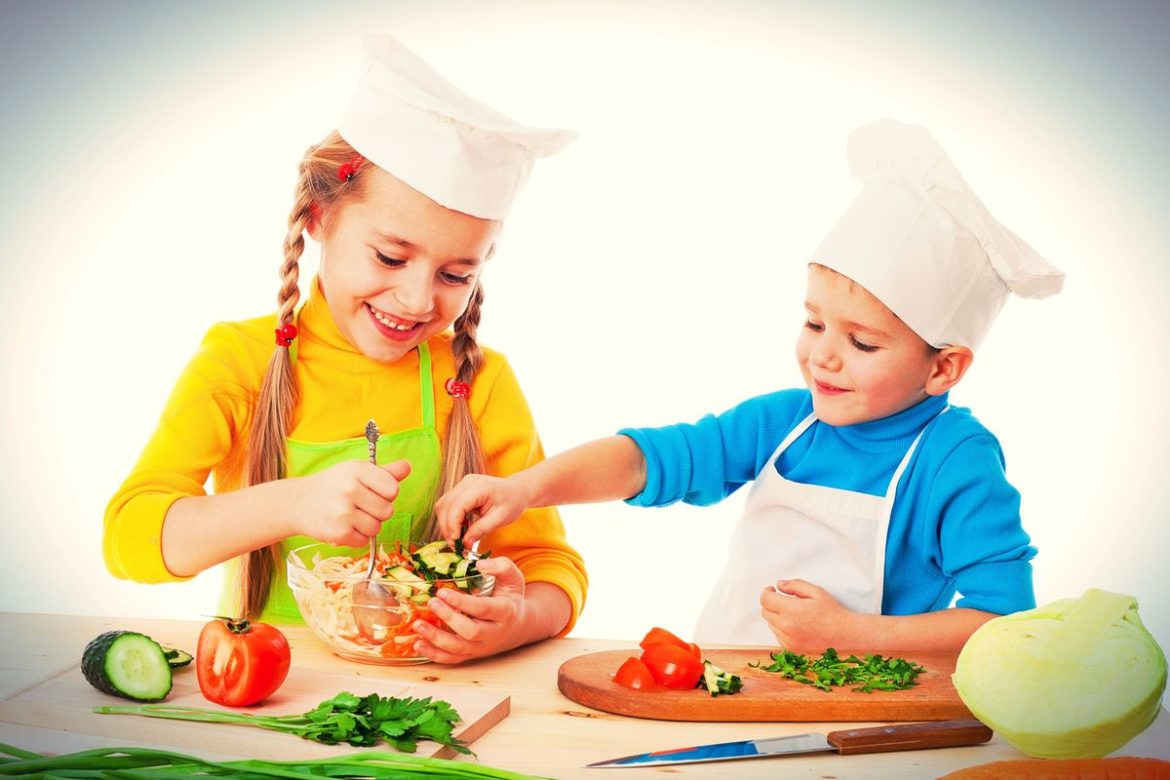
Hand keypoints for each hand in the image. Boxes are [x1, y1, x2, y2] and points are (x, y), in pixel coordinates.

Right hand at [288, 459, 410, 546]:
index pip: (393, 488)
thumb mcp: (356, 472)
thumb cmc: (333, 485)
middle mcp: (350, 489)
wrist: (297, 503)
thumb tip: (408, 467)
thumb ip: (385, 472)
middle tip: (359, 505)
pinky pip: (364, 540)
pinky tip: (343, 525)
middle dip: (377, 510)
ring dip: (368, 525)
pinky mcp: (339, 533)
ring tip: (350, 515)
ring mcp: (344, 513)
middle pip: (388, 510)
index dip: (386, 493)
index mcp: (357, 469)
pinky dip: (357, 536)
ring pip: (377, 527)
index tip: (373, 491)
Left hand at [411, 557, 529, 663]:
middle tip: (431, 603)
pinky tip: (418, 644)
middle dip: (449, 618)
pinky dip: (434, 654)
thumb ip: (501, 567)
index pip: (483, 609)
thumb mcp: (513, 578)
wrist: (519, 626)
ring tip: (418, 625)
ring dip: (436, 638)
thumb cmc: (510, 597)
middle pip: (470, 631)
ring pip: (459, 648)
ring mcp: (482, 647)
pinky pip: (452, 659)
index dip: (462, 602)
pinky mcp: (472, 654)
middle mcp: (494, 633)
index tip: (443, 592)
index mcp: (505, 612)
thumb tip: (480, 565)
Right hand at [433, 474, 531, 545]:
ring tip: (458, 538)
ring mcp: (462, 484)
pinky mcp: (460, 490)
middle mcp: (467, 482)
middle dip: (447, 527)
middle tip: (455, 545)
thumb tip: (465, 543)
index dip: (452, 525)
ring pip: (443, 505)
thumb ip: (481, 530)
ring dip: (446, 524)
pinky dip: (450, 519)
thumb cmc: (512, 503)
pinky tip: (461, 529)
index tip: (456, 542)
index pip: (456, 506)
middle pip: (445, 505)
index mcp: (479, 487)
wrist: (516, 491)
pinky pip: (447, 505)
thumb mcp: (500, 519)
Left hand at [759, 578, 859, 650]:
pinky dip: (782, 629)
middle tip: (783, 600)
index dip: (767, 592)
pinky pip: (778, 636)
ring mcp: (788, 640)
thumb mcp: (816, 592)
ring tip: (794, 614)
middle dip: (771, 603)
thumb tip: (779, 585)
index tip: (772, 590)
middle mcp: (787, 626)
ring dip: (776, 617)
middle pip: (765, 612)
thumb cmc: (832, 611)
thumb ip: (795, 585)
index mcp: (791, 610)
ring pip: (771, 624)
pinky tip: (797, 626)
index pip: (765, 600)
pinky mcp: (791, 649)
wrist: (845, 634)